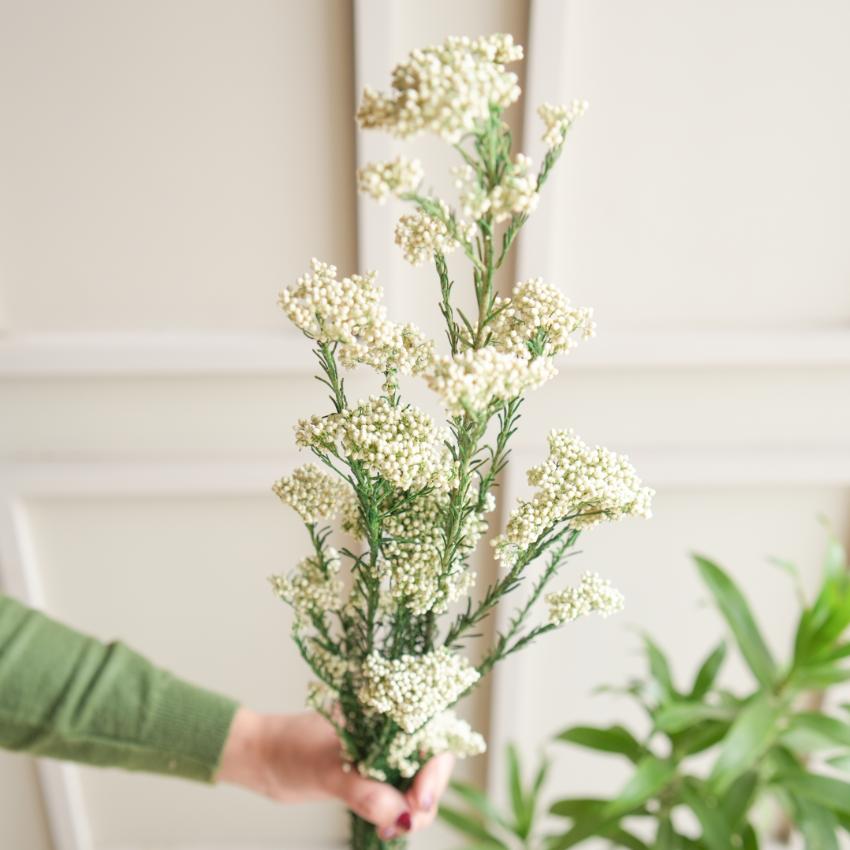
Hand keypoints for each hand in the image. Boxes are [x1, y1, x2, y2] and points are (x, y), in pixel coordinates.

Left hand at [216, 708, 453, 839]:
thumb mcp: (327, 770)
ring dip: (412, 810)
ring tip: (389, 829)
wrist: (263, 758)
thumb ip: (365, 792)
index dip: (433, 770)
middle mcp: (390, 731)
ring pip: (417, 782)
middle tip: (406, 823)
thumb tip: (403, 815)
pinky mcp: (373, 774)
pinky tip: (385, 825)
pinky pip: (399, 794)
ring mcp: (383, 753)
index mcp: (386, 714)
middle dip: (426, 796)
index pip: (430, 738)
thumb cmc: (291, 750)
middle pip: (431, 763)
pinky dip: (398, 813)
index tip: (419, 800)